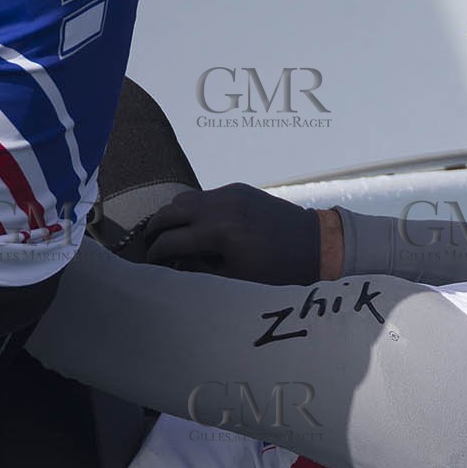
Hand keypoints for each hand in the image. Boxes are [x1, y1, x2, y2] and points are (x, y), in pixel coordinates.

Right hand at [142, 183, 320, 284]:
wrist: (315, 244)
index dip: (156, 253)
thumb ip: (199, 269)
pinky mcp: (239, 188)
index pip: (171, 240)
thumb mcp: (235, 279)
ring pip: (185, 198)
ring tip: (172, 233)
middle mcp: (221, 206)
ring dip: (174, 215)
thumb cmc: (278, 270)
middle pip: (170, 212)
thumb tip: (174, 263)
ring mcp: (230, 193)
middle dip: (156, 229)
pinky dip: (197, 208)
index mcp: (219, 232)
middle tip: (152, 244)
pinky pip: (206, 195)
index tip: (151, 263)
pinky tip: (200, 225)